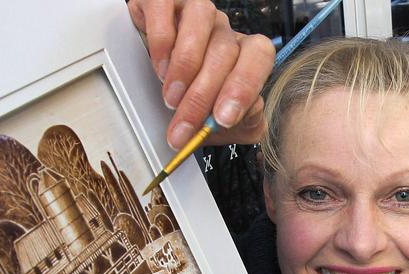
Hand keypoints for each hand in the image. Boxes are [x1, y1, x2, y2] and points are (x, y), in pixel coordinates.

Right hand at [127, 0, 274, 148]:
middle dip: (202, 97)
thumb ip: (245, 122)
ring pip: (201, 22)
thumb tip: (248, 112)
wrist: (150, 84)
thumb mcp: (220, 121)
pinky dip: (161, 42)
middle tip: (185, 127)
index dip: (243, 86)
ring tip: (171, 98)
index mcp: (242, 52)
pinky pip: (165, 10)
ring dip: (185, 65)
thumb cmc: (189, 99)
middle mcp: (221, 29)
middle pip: (224, 51)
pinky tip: (159, 69)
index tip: (223, 118)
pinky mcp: (162, 2)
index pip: (259, 56)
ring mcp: (193, 11)